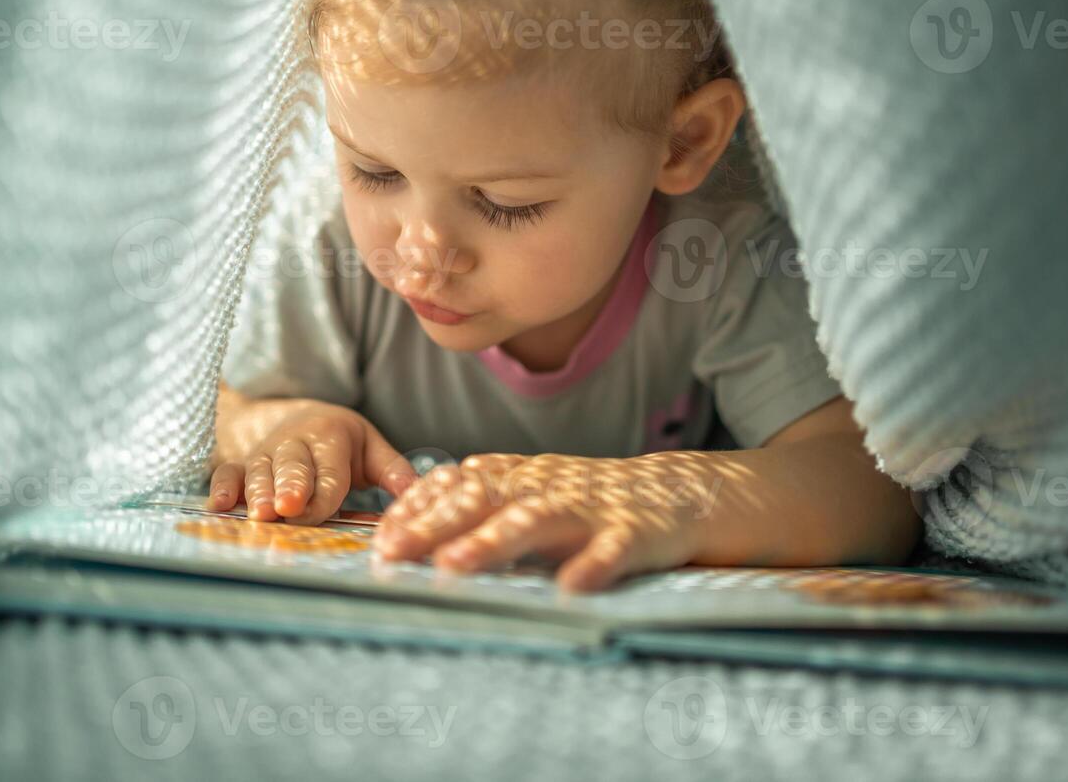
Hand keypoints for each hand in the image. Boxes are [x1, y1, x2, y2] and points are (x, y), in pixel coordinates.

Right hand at [208, 400, 417, 524]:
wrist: (294, 417)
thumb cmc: (339, 441)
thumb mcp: (370, 447)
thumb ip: (393, 471)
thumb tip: (419, 493)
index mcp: (330, 436)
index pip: (329, 469)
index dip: (323, 492)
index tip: (315, 510)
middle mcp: (293, 443)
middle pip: (291, 466)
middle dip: (289, 486)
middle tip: (287, 507)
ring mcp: (264, 454)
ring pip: (258, 471)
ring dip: (256, 493)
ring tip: (259, 514)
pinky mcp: (240, 464)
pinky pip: (227, 474)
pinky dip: (221, 488)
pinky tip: (218, 507)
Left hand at [372, 452, 722, 591]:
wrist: (687, 492)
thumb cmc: (596, 504)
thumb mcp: (534, 498)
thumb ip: (482, 509)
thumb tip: (411, 531)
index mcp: (522, 479)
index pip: (459, 485)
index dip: (418, 509)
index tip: (381, 537)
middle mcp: (549, 488)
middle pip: (485, 500)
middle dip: (434, 526)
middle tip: (391, 553)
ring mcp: (593, 509)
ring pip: (538, 520)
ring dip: (493, 542)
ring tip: (453, 566)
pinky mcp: (638, 533)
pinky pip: (614, 549)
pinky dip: (593, 565)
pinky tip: (572, 587)